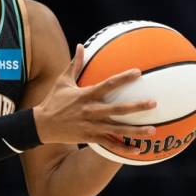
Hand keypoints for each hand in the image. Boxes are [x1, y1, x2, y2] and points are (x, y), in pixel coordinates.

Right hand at [32, 44, 156, 153]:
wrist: (42, 125)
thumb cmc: (53, 101)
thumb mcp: (62, 81)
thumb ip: (75, 64)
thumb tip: (81, 45)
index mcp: (86, 95)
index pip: (109, 84)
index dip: (124, 78)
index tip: (138, 73)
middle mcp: (91, 110)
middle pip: (118, 109)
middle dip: (137, 107)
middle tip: (153, 103)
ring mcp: (92, 125)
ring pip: (117, 129)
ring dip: (136, 131)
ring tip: (153, 130)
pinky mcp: (90, 138)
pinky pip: (110, 144)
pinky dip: (123, 148)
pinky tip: (138, 150)